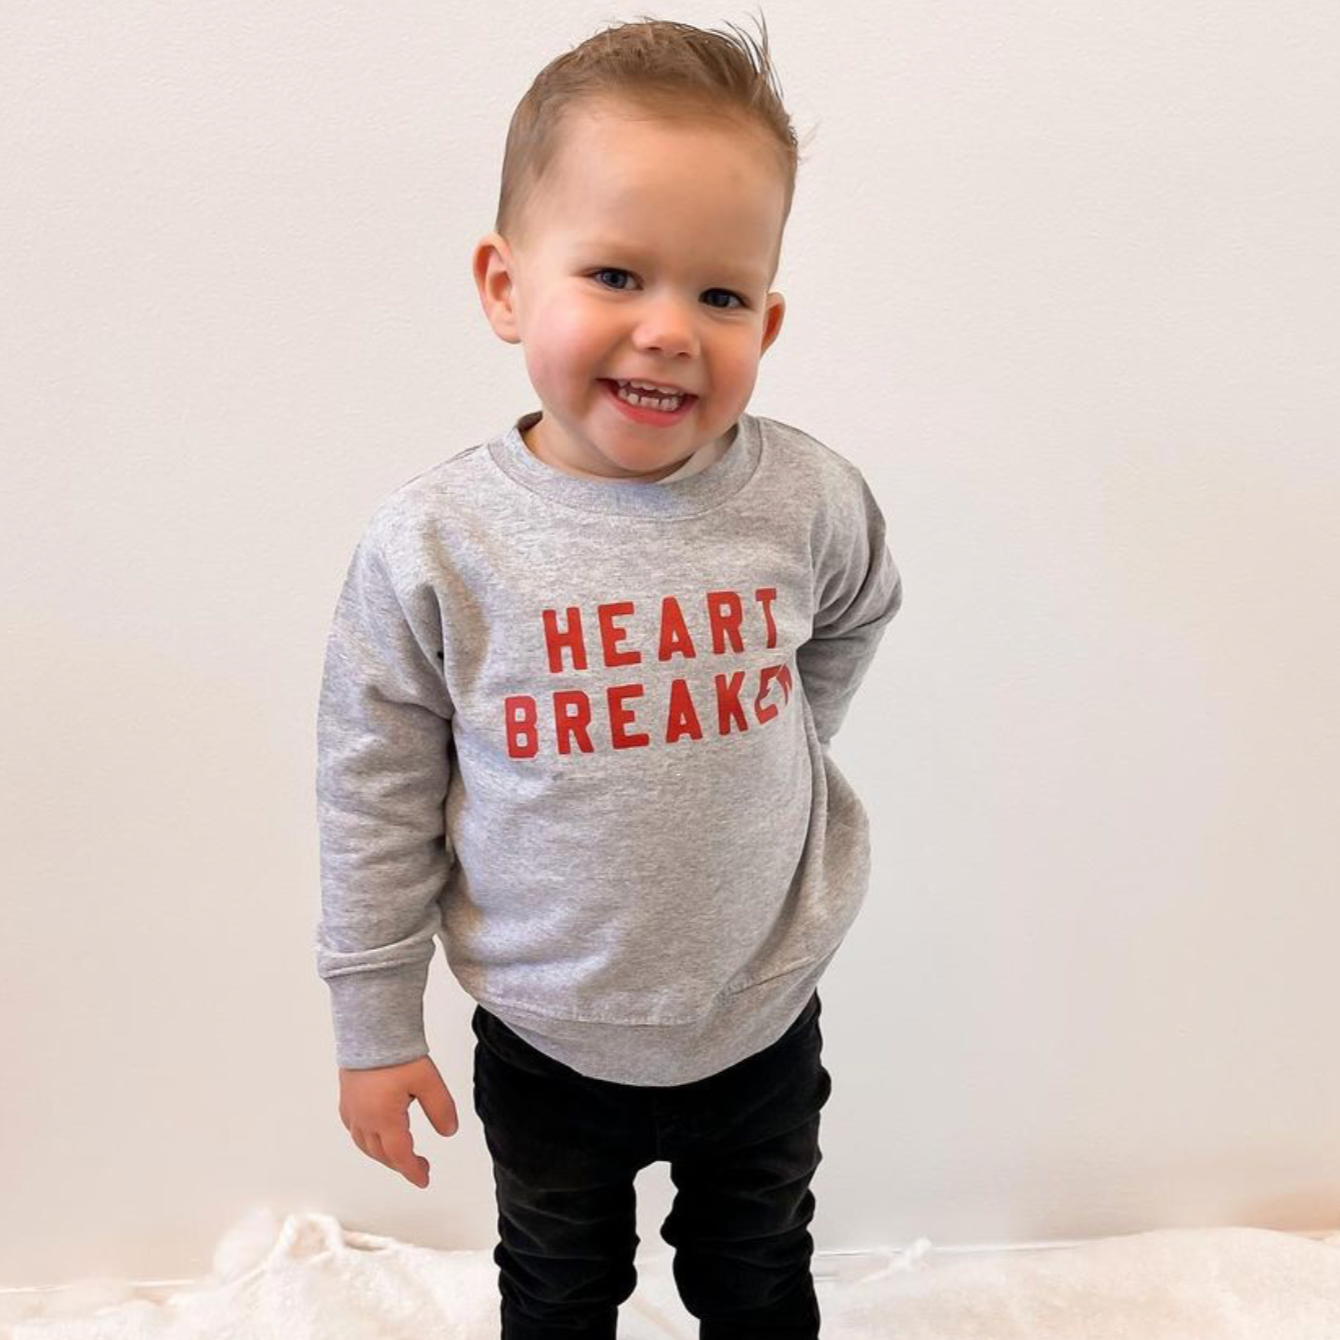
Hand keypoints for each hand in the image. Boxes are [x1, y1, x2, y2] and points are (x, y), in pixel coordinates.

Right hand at [337, 1054, 458, 1187]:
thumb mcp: (428, 1080)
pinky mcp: (346, 1101)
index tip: (424, 1180)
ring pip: (366, 1145)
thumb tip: (449, 1131)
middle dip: (401, 1164)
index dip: (413, 1171)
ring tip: (400, 1155)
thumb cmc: (395, 1053)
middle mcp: (364, 1120)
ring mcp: (352, 1112)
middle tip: (420, 1166)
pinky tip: (376, 1135)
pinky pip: (355, 1132)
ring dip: (384, 1155)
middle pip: (382, 1154)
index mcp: (384, 1119)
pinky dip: (368, 1141)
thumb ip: (441, 1108)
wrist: (369, 1031)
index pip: (400, 1156)